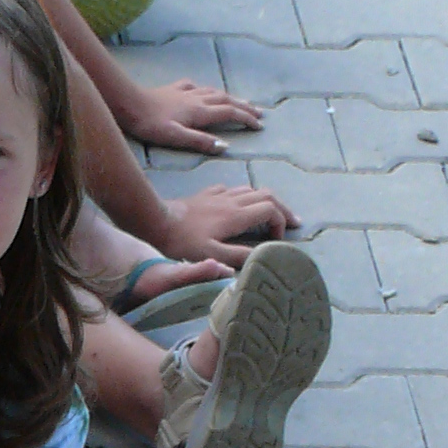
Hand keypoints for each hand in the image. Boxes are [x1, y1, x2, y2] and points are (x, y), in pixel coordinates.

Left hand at [117, 74, 264, 155]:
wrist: (128, 104)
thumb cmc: (150, 124)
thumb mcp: (176, 137)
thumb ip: (200, 142)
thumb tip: (225, 146)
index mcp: (199, 112)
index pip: (230, 113)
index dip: (246, 119)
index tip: (259, 126)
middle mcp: (196, 99)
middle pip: (226, 100)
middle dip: (244, 107)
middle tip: (259, 113)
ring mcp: (184, 92)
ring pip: (213, 91)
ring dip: (229, 97)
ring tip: (239, 101)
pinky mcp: (172, 89)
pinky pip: (193, 87)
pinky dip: (204, 89)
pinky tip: (201, 90)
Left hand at [159, 178, 295, 257]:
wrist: (155, 221)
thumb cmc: (181, 242)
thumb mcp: (211, 255)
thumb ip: (238, 256)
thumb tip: (262, 258)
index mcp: (236, 215)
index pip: (270, 209)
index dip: (281, 222)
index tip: (278, 239)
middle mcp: (231, 200)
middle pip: (266, 194)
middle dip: (282, 208)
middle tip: (292, 223)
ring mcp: (218, 195)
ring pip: (250, 189)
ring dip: (265, 201)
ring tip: (271, 215)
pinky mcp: (205, 195)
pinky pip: (230, 189)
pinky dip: (243, 196)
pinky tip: (238, 205)